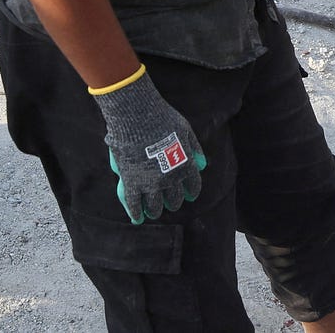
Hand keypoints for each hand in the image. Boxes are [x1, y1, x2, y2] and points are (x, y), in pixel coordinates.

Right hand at [91, 68, 207, 223]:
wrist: (138, 116)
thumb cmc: (163, 119)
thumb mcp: (187, 131)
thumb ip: (195, 149)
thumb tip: (204, 164)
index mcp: (186, 165)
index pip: (193, 186)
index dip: (191, 193)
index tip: (189, 196)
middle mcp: (171, 178)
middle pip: (174, 199)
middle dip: (173, 203)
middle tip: (170, 204)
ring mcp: (150, 182)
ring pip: (154, 205)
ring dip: (155, 211)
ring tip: (154, 213)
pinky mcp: (131, 182)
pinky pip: (133, 204)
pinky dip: (136, 213)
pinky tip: (137, 218)